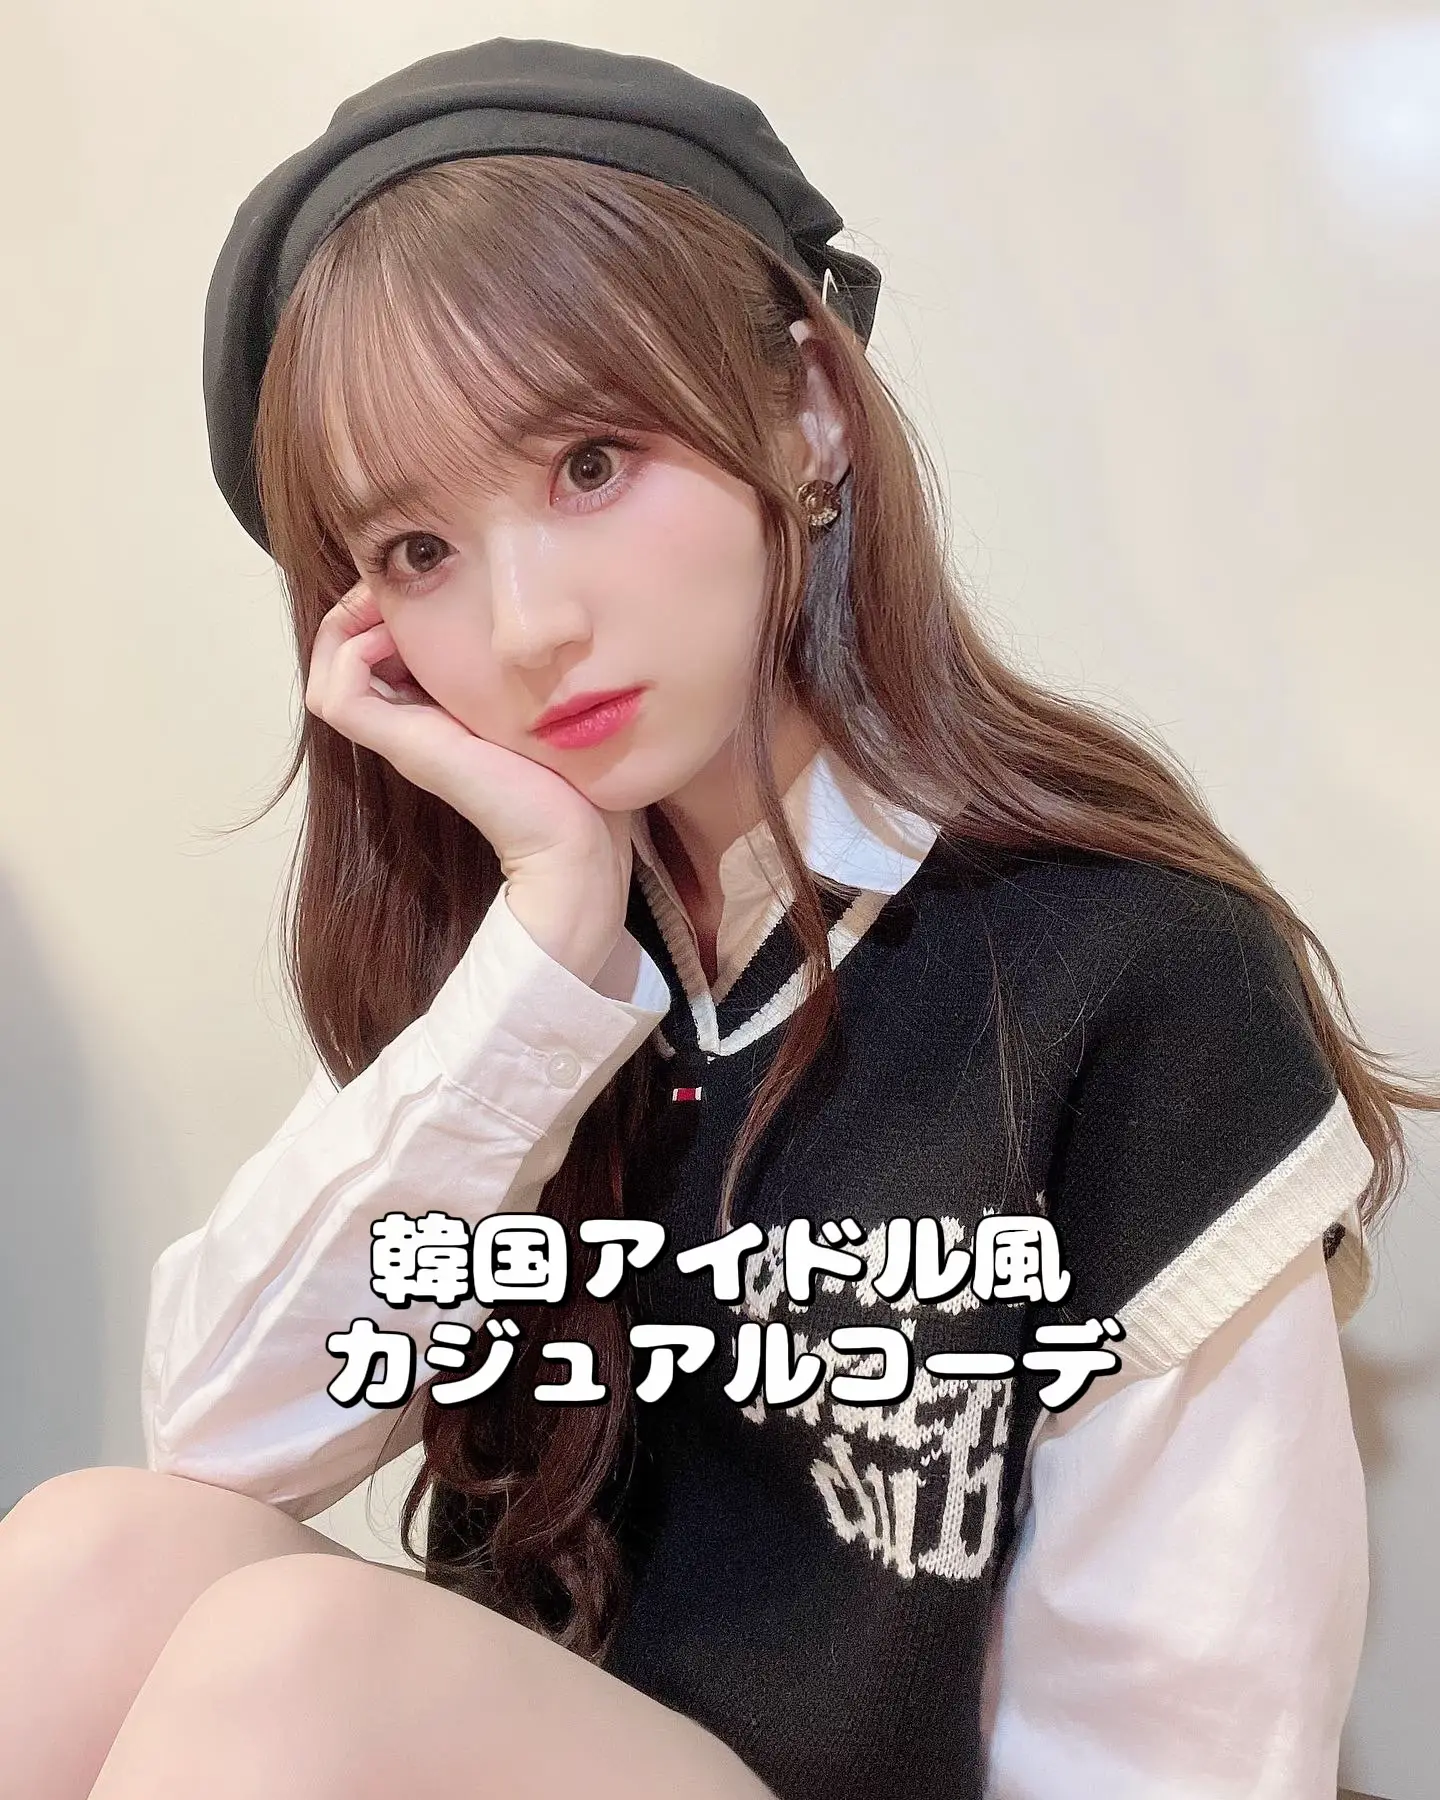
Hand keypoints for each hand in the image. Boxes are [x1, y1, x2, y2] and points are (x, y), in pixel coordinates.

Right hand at [305, 582, 635, 966]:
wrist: (575, 834)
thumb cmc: (575, 771)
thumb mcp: (544, 697)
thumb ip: (525, 666)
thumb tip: (534, 616)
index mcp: (442, 710)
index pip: (387, 645)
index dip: (390, 603)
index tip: (426, 576)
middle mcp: (413, 722)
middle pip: (349, 650)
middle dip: (365, 602)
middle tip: (398, 579)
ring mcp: (402, 736)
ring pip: (331, 666)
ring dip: (348, 620)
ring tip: (390, 599)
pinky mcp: (402, 745)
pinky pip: (337, 693)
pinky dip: (350, 652)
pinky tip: (398, 634)